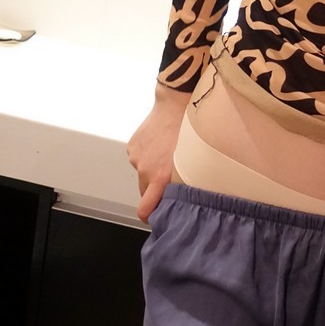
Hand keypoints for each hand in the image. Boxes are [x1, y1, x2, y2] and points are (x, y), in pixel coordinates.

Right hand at [126, 83, 190, 222]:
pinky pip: (139, 159)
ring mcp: (136, 158)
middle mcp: (144, 170)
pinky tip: (158, 145)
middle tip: (168, 179)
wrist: (175, 106)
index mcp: (159, 178)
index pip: (144, 209)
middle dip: (154, 190)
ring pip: (142, 173)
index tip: (155, 218)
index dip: (148, 216)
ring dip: (151, 170)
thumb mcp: (192, 164)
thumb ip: (182, 184)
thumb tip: (181, 200)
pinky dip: (147, 156)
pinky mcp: (132, 146)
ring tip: (165, 156)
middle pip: (144, 191)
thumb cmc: (189, 134)